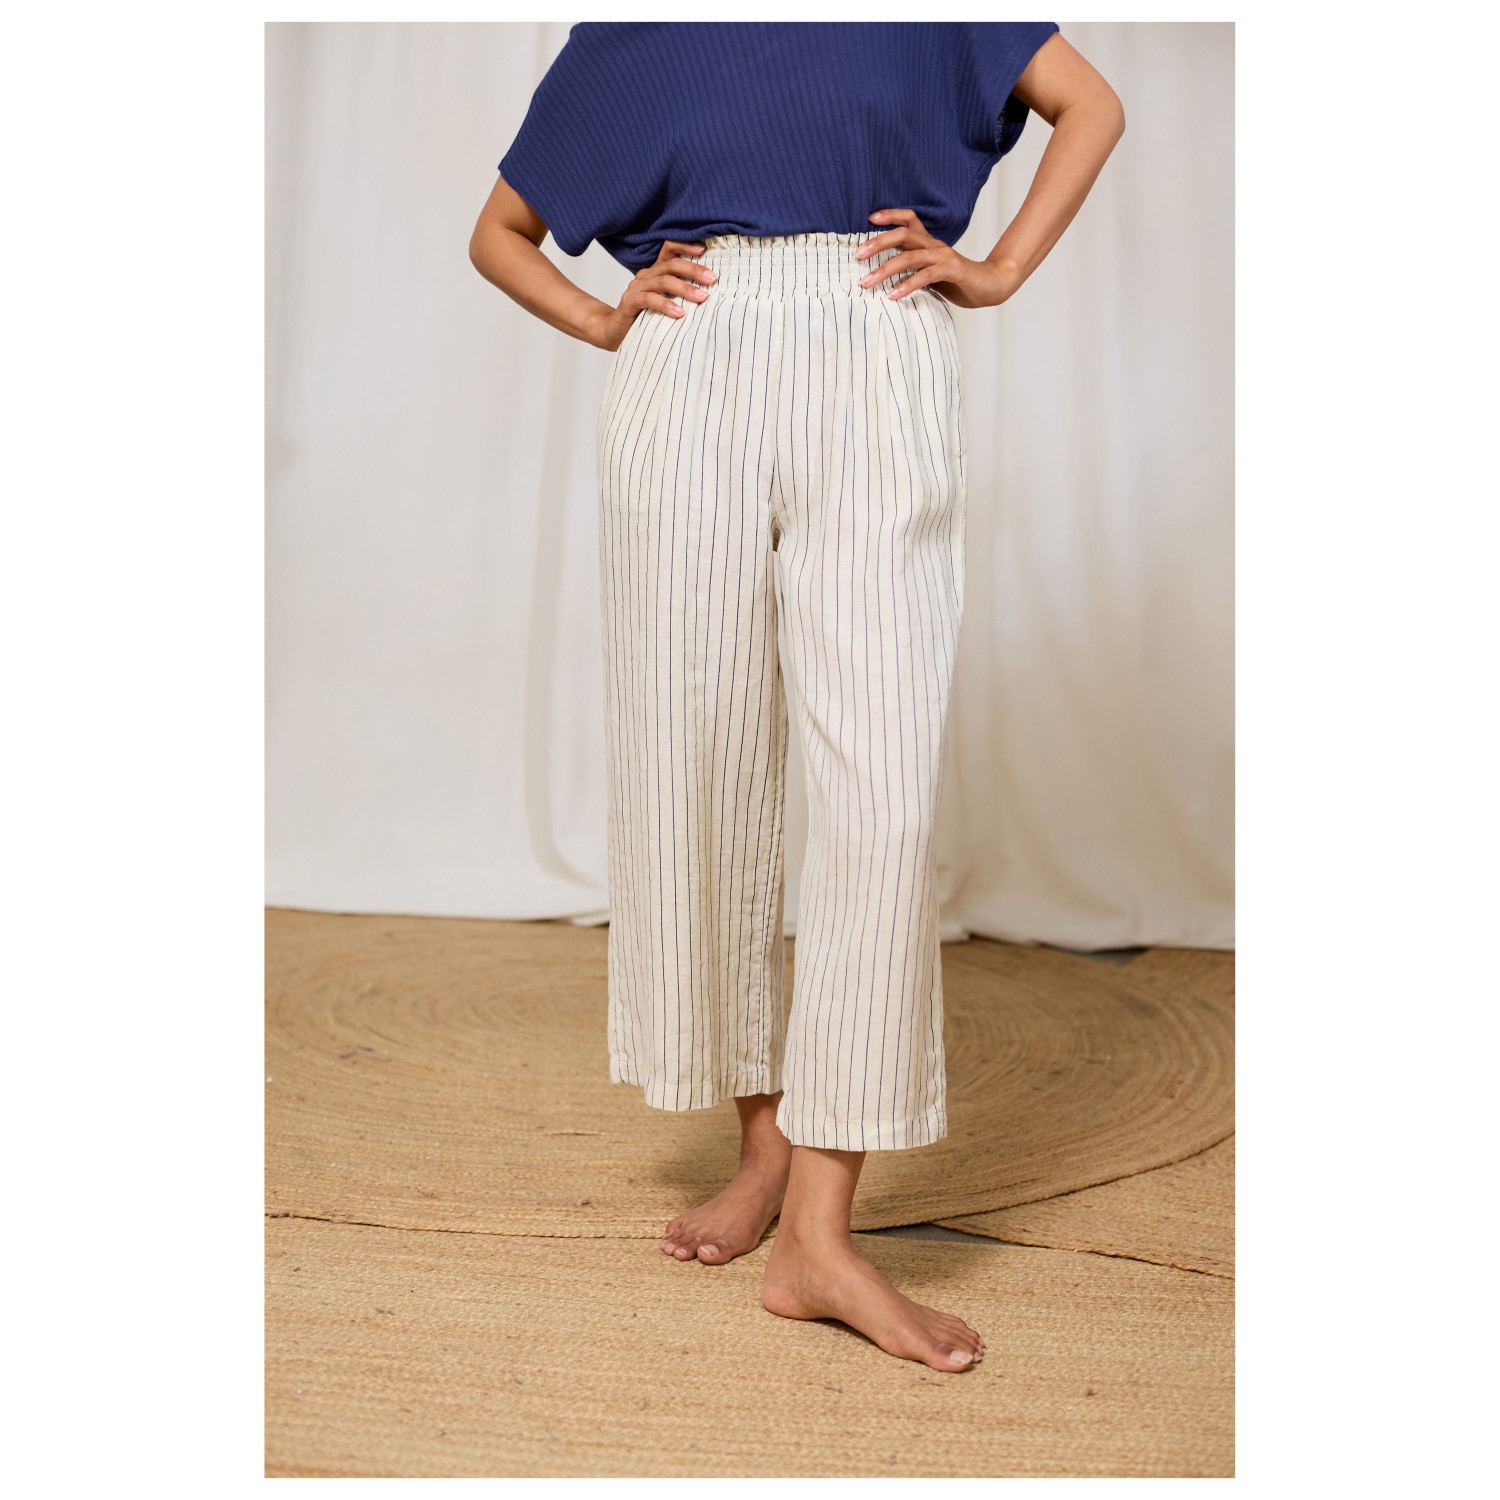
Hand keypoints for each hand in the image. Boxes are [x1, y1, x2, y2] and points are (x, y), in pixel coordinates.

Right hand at [590, 239, 717, 349]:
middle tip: (712, 279)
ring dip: (684, 289)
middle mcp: (646, 275)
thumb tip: (712, 293)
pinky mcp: (630, 302)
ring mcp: (636, 287)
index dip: (685, 245)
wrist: (615, 332)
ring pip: (663, 281)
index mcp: (656, 271)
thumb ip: (682, 295)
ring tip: (702, 298)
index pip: (669, 249)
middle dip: (694, 270)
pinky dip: (666, 305)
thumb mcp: (667, 303)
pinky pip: (649, 299)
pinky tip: (679, 313)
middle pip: (671, 265)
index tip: (704, 249)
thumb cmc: (646, 318)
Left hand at [857, 209, 1018, 309]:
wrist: (990, 286)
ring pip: (911, 257)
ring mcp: (944, 257)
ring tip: (867, 282)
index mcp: (928, 243)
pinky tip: (893, 296)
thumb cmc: (957, 281)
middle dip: (878, 243)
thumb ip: (910, 270)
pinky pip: (926, 276)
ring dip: (886, 269)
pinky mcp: (952, 271)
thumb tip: (882, 275)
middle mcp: (934, 246)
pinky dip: (907, 285)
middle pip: (904, 234)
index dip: (890, 215)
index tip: (869, 219)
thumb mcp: (928, 273)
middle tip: (857, 255)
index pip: (908, 220)